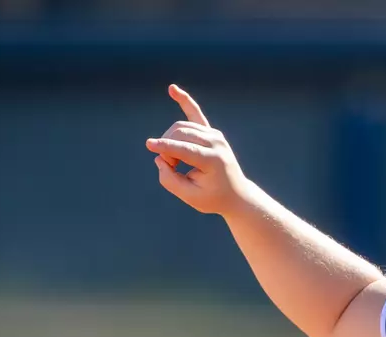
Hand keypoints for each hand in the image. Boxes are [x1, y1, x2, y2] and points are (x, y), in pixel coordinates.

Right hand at [146, 84, 249, 216]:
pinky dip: (184, 100)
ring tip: (176, 162)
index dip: (166, 147)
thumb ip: (171, 180)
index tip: (149, 145)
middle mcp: (216, 142)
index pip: (185, 149)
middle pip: (180, 134)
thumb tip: (159, 158)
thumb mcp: (191, 197)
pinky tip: (172, 89)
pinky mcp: (211, 132)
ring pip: (181, 127)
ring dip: (170, 142)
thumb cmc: (213, 198)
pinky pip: (194, 113)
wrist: (235, 194)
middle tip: (172, 168)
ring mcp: (215, 135)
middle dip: (167, 149)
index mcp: (214, 160)